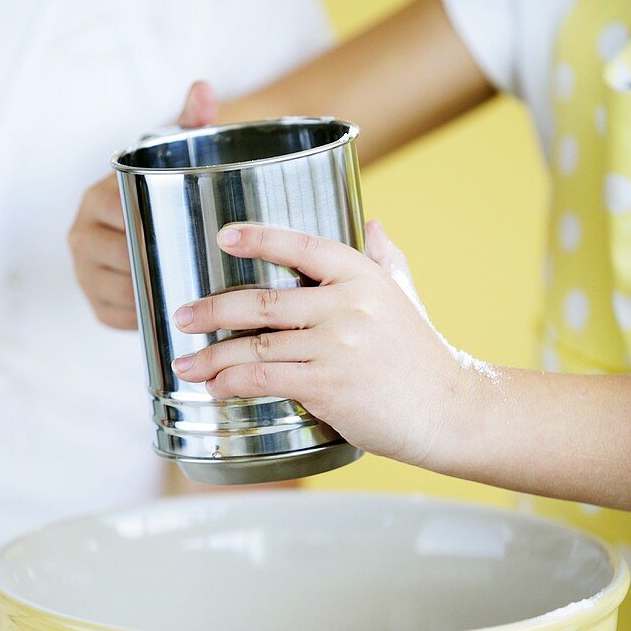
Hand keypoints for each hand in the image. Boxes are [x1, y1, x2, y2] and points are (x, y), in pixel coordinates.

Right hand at [68, 82, 220, 328]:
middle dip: (161, 266)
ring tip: (192, 295)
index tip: (199, 236)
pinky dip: (144, 318)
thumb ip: (190, 123)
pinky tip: (171, 313)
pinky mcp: (93, 304)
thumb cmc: (165, 188)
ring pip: (121, 290)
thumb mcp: (176, 155)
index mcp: (97, 197)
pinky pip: (118, 317)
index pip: (126, 218)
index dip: (160, 231)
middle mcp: (80, 233)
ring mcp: (82, 272)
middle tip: (205, 270)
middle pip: (124, 258)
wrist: (147, 229)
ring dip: (153, 296)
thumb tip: (203, 86)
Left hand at [171, 220, 483, 468]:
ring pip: (256, 347)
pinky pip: (265, 380)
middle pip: (262, 301)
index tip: (223, 237)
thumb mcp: (405, 295)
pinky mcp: (328, 386)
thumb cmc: (422, 355)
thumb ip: (384, 256)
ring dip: (213, 357)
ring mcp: (336, 346)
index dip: (259, 239)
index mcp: (362, 275)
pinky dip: (233, 383)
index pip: (301, 245)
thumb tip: (371, 220)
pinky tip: (216, 388)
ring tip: (187, 363)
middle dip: (212, 310)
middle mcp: (346, 305)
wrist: (448, 410)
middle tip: (182, 316)